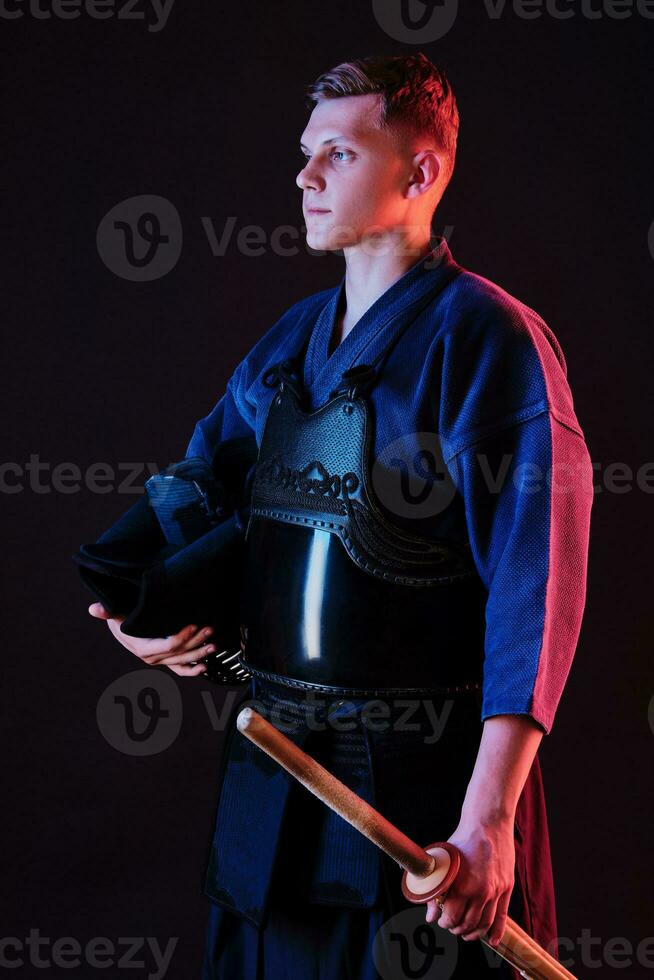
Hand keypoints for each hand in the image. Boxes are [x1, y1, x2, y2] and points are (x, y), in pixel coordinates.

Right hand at [88, 602, 214, 676]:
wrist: (123, 626)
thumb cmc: (121, 618)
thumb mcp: (115, 613)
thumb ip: (107, 611)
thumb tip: (94, 609)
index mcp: (143, 648)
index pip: (167, 645)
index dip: (182, 637)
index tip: (194, 625)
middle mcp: (152, 658)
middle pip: (179, 652)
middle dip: (196, 642)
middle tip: (210, 630)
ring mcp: (160, 660)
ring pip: (183, 660)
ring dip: (199, 653)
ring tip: (213, 645)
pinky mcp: (166, 659)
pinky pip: (180, 669)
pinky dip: (192, 670)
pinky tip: (204, 666)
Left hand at [425, 817, 514, 947]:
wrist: (488, 823)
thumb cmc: (463, 839)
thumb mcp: (445, 862)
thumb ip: (436, 890)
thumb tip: (430, 916)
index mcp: (462, 885)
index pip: (451, 918)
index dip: (444, 922)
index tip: (441, 920)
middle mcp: (481, 892)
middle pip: (468, 924)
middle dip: (457, 928)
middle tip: (451, 925)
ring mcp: (496, 891)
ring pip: (485, 924)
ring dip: (474, 933)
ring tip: (466, 932)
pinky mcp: (507, 888)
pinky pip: (502, 917)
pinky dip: (496, 932)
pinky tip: (491, 941)